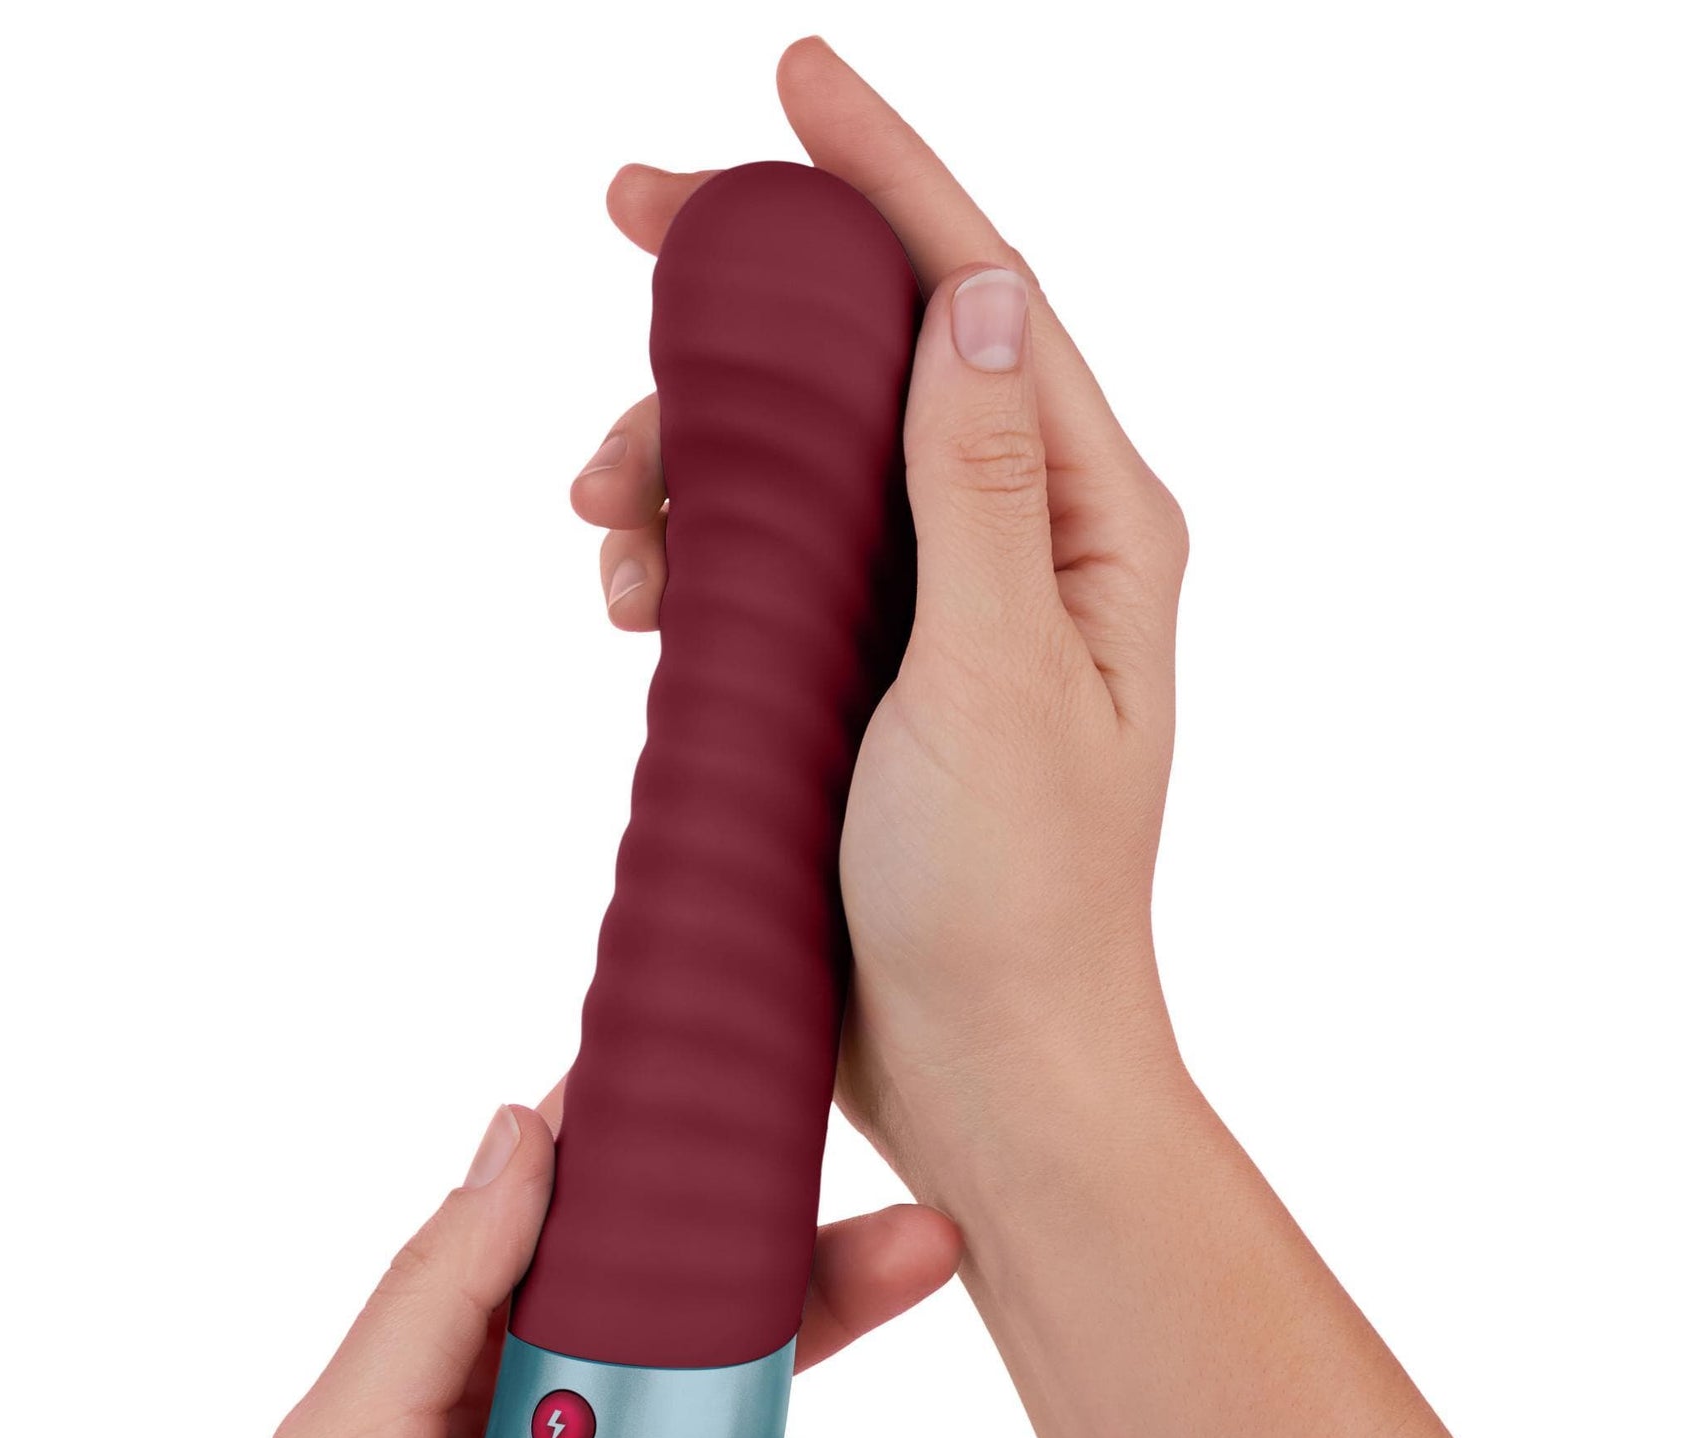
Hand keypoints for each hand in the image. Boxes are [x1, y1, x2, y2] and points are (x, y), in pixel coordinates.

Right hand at [572, 37, 1187, 1180]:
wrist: (981, 1075)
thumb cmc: (1012, 906)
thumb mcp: (995, 683)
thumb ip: (982, 487)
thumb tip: (980, 294)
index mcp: (1091, 526)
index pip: (984, 302)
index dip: (884, 180)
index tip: (791, 75)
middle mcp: (1019, 549)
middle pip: (874, 358)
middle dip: (748, 297)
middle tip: (627, 224)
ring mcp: (934, 616)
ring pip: (801, 464)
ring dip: (692, 451)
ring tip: (607, 512)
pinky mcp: (861, 684)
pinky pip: (768, 569)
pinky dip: (693, 553)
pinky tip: (639, 591)